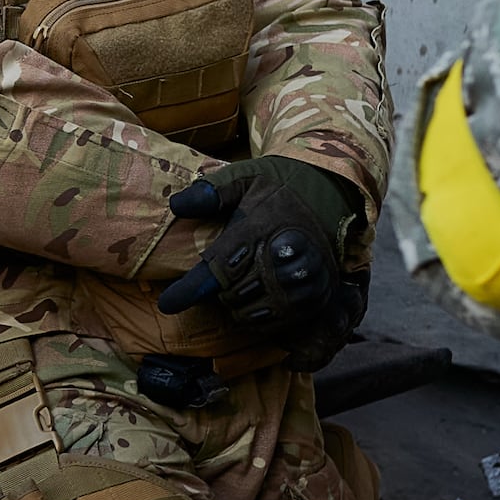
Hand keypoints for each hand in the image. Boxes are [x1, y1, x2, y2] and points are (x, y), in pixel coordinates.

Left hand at [154, 156, 367, 364]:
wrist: (331, 193)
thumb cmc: (280, 186)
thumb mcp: (246, 176)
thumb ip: (211, 191)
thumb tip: (176, 205)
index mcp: (261, 229)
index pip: (219, 269)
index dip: (190, 290)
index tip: (168, 303)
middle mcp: (284, 260)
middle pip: (232, 296)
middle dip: (218, 290)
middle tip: (224, 271)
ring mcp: (303, 282)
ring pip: (251, 313)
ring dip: (236, 304)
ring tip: (240, 281)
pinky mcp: (316, 298)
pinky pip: (275, 323)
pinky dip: (257, 316)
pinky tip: (255, 297)